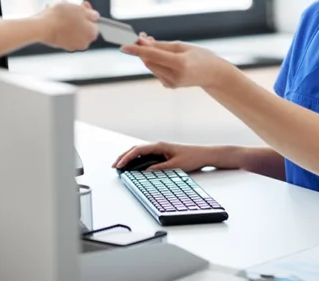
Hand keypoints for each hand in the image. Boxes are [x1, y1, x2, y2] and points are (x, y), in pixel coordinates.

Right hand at [38, 1, 98, 51]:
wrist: (42, 27)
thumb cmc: (61, 17)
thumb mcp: (80, 9)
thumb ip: (91, 14)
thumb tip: (95, 16)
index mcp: (92, 34)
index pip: (94, 22)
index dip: (88, 12)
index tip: (82, 4)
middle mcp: (84, 43)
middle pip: (83, 26)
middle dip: (76, 15)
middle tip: (69, 6)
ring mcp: (72, 45)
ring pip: (72, 28)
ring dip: (67, 18)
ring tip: (58, 9)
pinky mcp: (60, 45)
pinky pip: (63, 33)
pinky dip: (60, 25)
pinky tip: (52, 16)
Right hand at [113, 142, 229, 172]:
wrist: (204, 155)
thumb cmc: (192, 157)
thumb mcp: (175, 166)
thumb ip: (159, 168)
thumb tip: (145, 172)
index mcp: (160, 146)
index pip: (138, 150)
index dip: (127, 157)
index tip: (119, 165)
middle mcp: (158, 146)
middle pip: (136, 149)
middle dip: (124, 157)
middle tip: (114, 165)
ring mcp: (160, 149)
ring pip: (140, 152)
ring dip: (129, 158)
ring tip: (120, 166)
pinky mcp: (163, 154)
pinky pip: (146, 155)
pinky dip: (137, 159)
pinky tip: (134, 166)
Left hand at [121, 36, 229, 88]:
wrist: (214, 75)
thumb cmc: (200, 56)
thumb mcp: (182, 46)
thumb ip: (160, 46)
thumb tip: (142, 43)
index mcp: (180, 64)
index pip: (153, 56)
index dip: (137, 50)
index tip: (123, 46)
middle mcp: (174, 76)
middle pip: (149, 61)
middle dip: (142, 49)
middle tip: (142, 36)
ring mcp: (171, 83)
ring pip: (151, 66)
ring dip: (148, 55)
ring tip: (153, 43)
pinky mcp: (169, 86)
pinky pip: (156, 71)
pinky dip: (155, 62)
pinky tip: (163, 57)